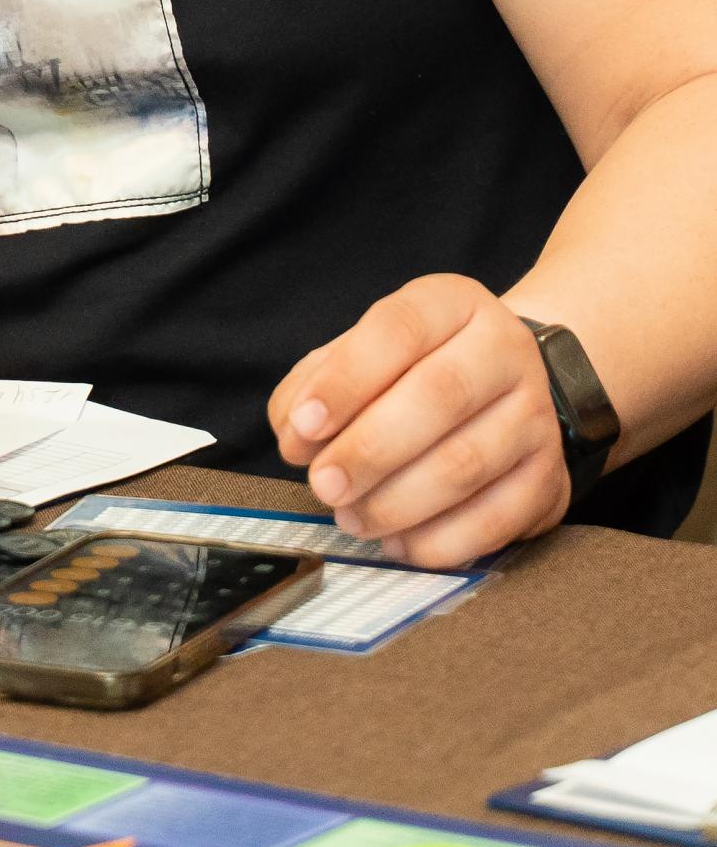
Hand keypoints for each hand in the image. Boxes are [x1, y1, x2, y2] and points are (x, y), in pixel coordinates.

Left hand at [268, 275, 570, 566]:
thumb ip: (317, 383)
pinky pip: (495, 520)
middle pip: (438, 397)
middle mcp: (504, 350)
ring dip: (397, 503)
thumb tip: (296, 435)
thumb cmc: (419, 370)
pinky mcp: (550, 479)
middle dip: (369, 450)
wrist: (515, 387)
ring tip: (351, 518)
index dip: (346, 380)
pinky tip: (397, 543)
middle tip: (323, 484)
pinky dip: (438, 541)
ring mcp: (535, 415)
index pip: (398, 330)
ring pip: (466, 464)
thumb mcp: (366, 352)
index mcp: (452, 303)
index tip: (305, 426)